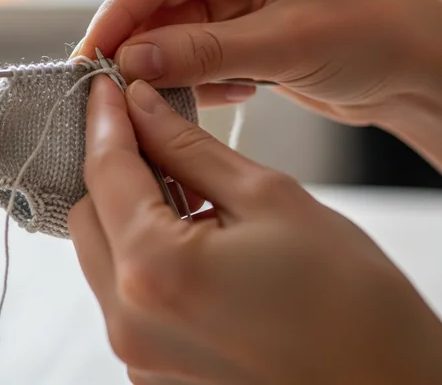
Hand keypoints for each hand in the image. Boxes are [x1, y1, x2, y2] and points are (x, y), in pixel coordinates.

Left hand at [68, 76, 441, 384]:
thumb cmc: (353, 299)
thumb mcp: (271, 199)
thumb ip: (190, 148)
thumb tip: (142, 106)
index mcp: (154, 270)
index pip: (104, 171)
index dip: (105, 119)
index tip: (109, 85)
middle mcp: (129, 321)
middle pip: (88, 217)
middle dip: (113, 170)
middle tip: (156, 138)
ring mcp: (137, 356)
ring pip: (103, 258)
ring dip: (129, 215)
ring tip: (188, 193)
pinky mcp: (153, 373)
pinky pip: (126, 296)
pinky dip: (145, 258)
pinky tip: (194, 244)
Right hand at [72, 0, 441, 125]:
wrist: (421, 72)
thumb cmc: (375, 35)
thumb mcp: (284, 43)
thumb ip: (201, 52)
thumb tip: (129, 62)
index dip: (120, 11)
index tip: (91, 55)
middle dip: (140, 45)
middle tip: (113, 89)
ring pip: (172, 30)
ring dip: (170, 68)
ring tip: (171, 100)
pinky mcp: (238, 25)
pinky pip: (193, 51)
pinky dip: (198, 79)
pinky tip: (233, 92)